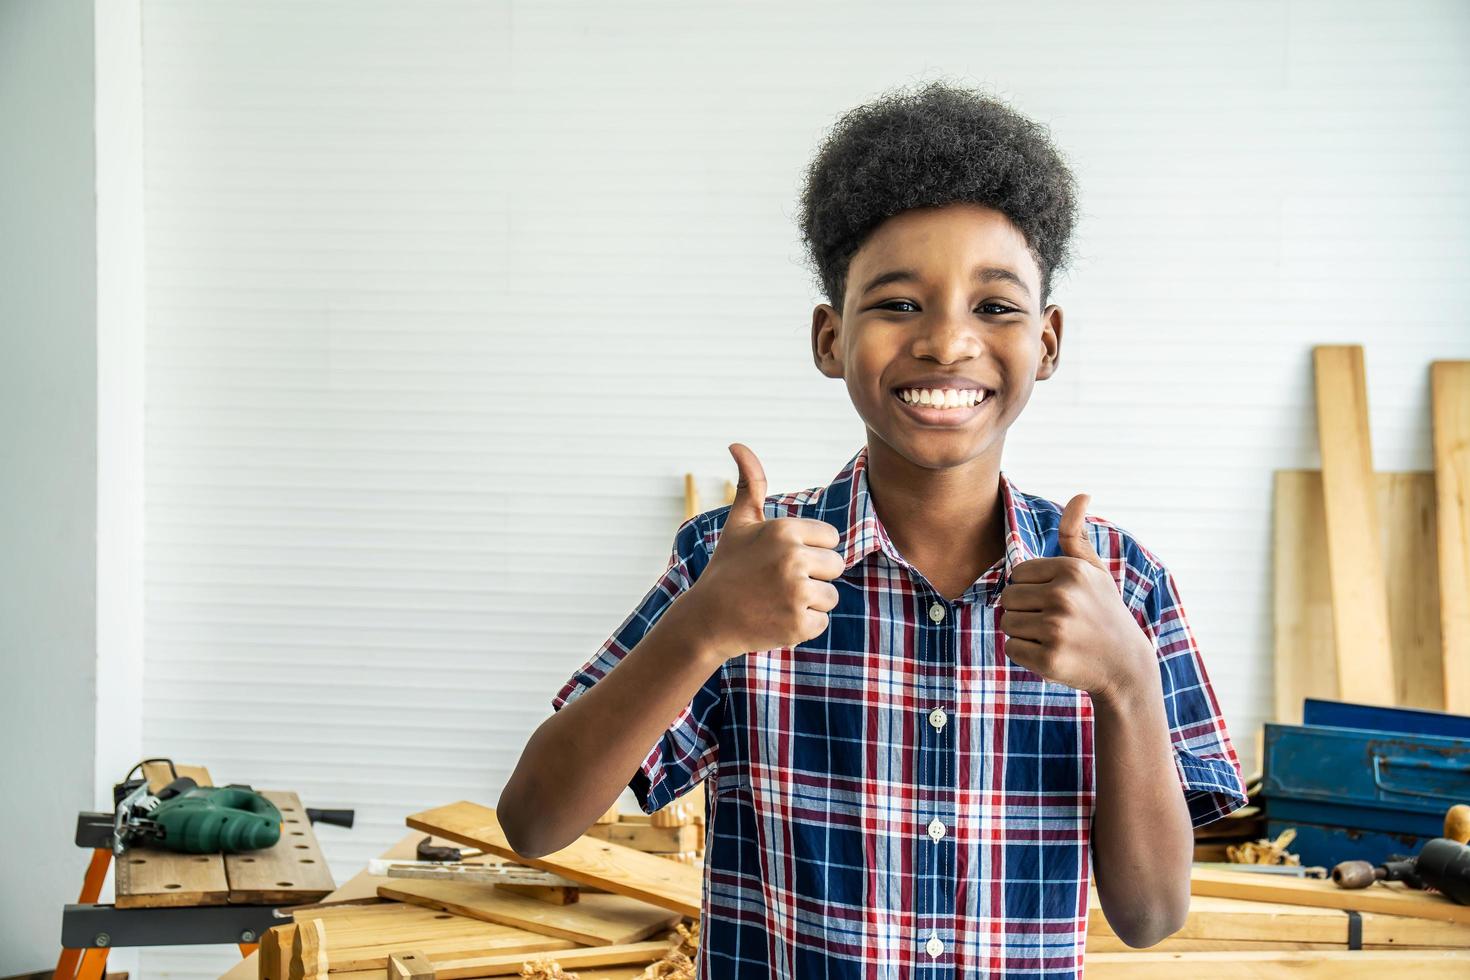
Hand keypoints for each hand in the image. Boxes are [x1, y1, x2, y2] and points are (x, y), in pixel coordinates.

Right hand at [685, 443, 845, 661]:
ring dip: (809, 602)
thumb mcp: (739, 522)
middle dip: (813, 576)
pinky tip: (776, 619)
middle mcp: (793, 558)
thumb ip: (750, 483)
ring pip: (830, 595)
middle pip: (836, 566)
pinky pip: (822, 622)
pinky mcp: (799, 624)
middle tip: (779, 582)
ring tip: (776, 600)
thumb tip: (737, 444)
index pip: (830, 538)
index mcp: (784, 530)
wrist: (707, 619)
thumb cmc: (728, 567)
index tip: (782, 559)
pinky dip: (803, 625)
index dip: (810, 550)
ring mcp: (796, 592)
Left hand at [997, 493, 1155, 701]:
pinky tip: (1053, 655)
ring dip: (1025, 633)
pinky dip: (1026, 655)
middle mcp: (1064, 596)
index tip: (1059, 601)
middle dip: (1026, 611)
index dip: (1033, 589)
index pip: (1018, 574)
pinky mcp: (1050, 659)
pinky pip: (1011, 649)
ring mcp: (1057, 629)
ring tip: (1056, 637)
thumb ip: (1076, 534)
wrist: (1126, 665)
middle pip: (1008, 599)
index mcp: (1071, 570)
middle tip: (1058, 622)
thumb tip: (1081, 494)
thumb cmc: (1104, 612)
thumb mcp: (1095, 570)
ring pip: (1007, 623)